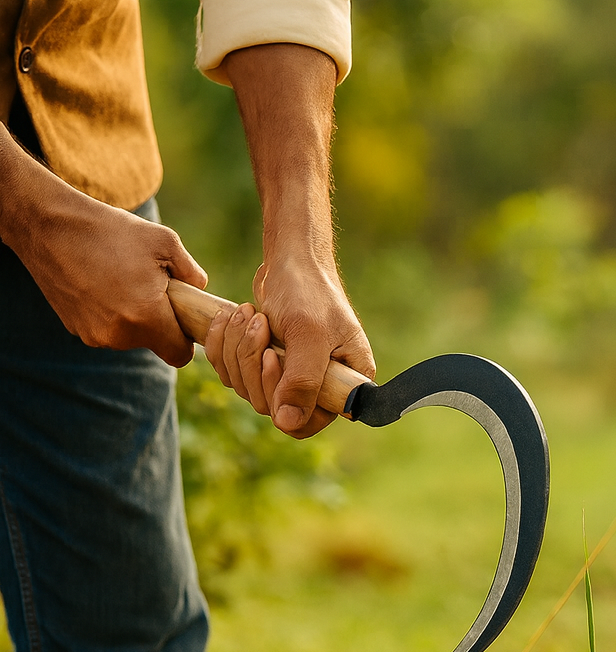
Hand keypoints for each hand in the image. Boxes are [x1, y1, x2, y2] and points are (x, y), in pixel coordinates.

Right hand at [0, 130, 205, 366]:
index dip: (186, 338)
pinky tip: (99, 282)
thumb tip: (200, 290)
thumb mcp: (165, 242)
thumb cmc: (110, 231)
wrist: (49, 226)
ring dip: (132, 315)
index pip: (179, 354)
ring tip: (120, 277)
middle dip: (158, 319)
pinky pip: (105, 328)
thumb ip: (192, 274)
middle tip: (148, 283)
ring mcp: (94, 335)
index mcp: (146, 317)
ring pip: (128, 336)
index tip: (181, 317)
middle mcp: (118, 335)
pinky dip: (108, 312)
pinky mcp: (75, 329)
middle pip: (153, 342)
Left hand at [213, 42, 375, 438]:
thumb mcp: (308, 322)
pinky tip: (239, 317)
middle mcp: (327, 377)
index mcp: (351, 376)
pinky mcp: (274, 353)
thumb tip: (292, 421)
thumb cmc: (308, 271)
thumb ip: (308, 375)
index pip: (316, 421)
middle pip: (276, 408)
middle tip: (252, 321)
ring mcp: (299, 366)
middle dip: (252, 365)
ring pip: (252, 392)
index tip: (278, 355)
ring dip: (236, 353)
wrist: (295, 230)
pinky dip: (228, 347)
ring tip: (245, 313)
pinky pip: (239, 372)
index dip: (288, 397)